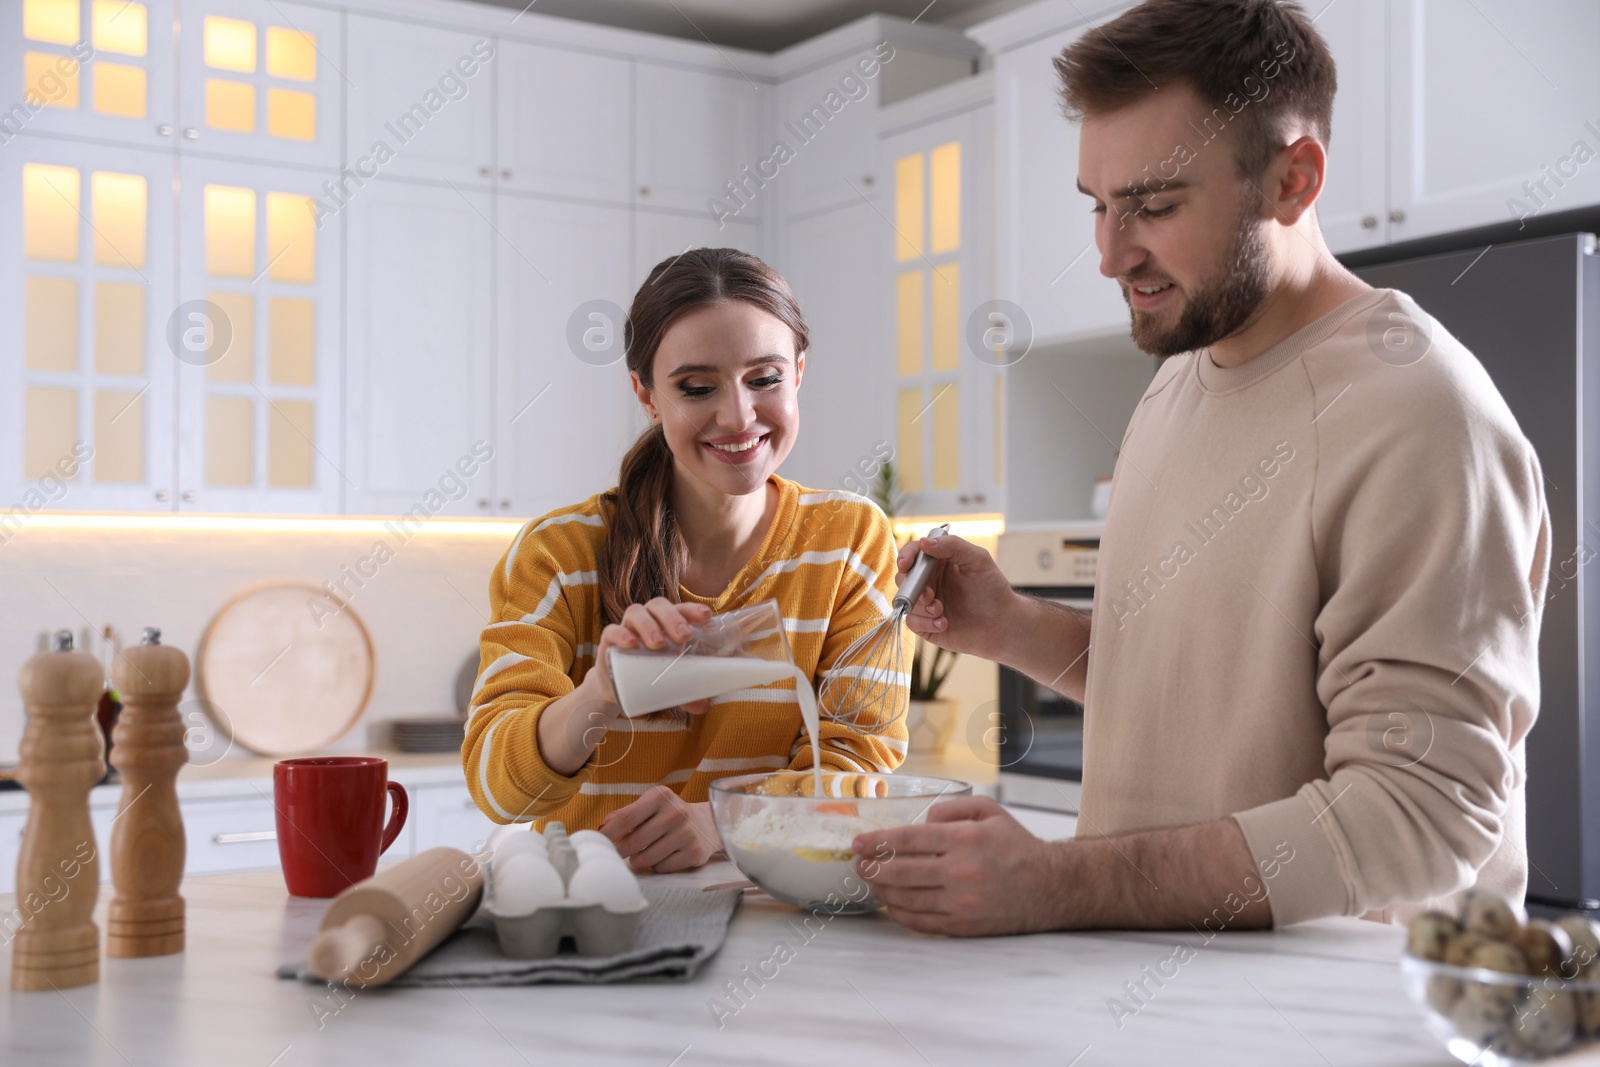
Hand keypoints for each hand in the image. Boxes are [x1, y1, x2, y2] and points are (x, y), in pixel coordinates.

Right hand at [592, 598, 713, 713]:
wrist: (616, 687)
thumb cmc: (649, 674)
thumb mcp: (669, 682)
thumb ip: (685, 693)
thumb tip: (702, 707)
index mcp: (666, 623)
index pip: (680, 608)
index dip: (692, 609)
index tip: (706, 616)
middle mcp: (647, 619)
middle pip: (659, 606)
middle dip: (672, 618)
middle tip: (683, 636)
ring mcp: (627, 627)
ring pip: (636, 612)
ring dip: (649, 625)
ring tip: (658, 644)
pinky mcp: (608, 640)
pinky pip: (612, 630)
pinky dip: (621, 634)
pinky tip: (631, 643)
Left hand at [598, 786, 723, 872]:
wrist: (708, 824)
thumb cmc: (669, 816)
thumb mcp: (650, 806)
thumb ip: (625, 815)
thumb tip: (600, 831)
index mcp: (660, 796)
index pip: (624, 818)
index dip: (607, 834)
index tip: (597, 844)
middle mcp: (676, 812)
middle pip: (633, 842)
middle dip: (622, 851)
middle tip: (622, 852)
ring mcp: (687, 833)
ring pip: (646, 859)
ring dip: (639, 860)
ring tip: (646, 852)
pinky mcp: (695, 853)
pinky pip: (662, 868)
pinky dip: (658, 866)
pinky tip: (666, 856)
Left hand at [851, 796, 1062, 935]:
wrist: (1049, 886)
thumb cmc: (1016, 846)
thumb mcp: (989, 811)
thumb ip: (952, 808)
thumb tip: (920, 822)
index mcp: (965, 839)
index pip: (908, 840)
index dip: (877, 842)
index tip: (858, 843)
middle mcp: (961, 871)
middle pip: (900, 872)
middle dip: (871, 868)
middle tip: (858, 864)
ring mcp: (962, 902)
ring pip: (906, 899)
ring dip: (882, 891)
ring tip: (871, 882)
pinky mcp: (964, 925)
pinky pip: (921, 922)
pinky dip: (900, 913)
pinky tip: (891, 904)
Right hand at [896, 534, 1016, 661]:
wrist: (1002, 625)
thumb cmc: (993, 590)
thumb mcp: (978, 560)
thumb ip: (953, 546)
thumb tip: (924, 543)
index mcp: (939, 562)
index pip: (914, 553)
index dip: (906, 557)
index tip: (906, 565)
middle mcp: (930, 581)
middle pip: (903, 578)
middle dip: (912, 587)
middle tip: (929, 595)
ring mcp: (926, 603)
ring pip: (905, 601)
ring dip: (920, 607)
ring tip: (941, 611)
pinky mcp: (926, 624)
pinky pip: (912, 622)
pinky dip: (926, 623)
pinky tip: (944, 623)